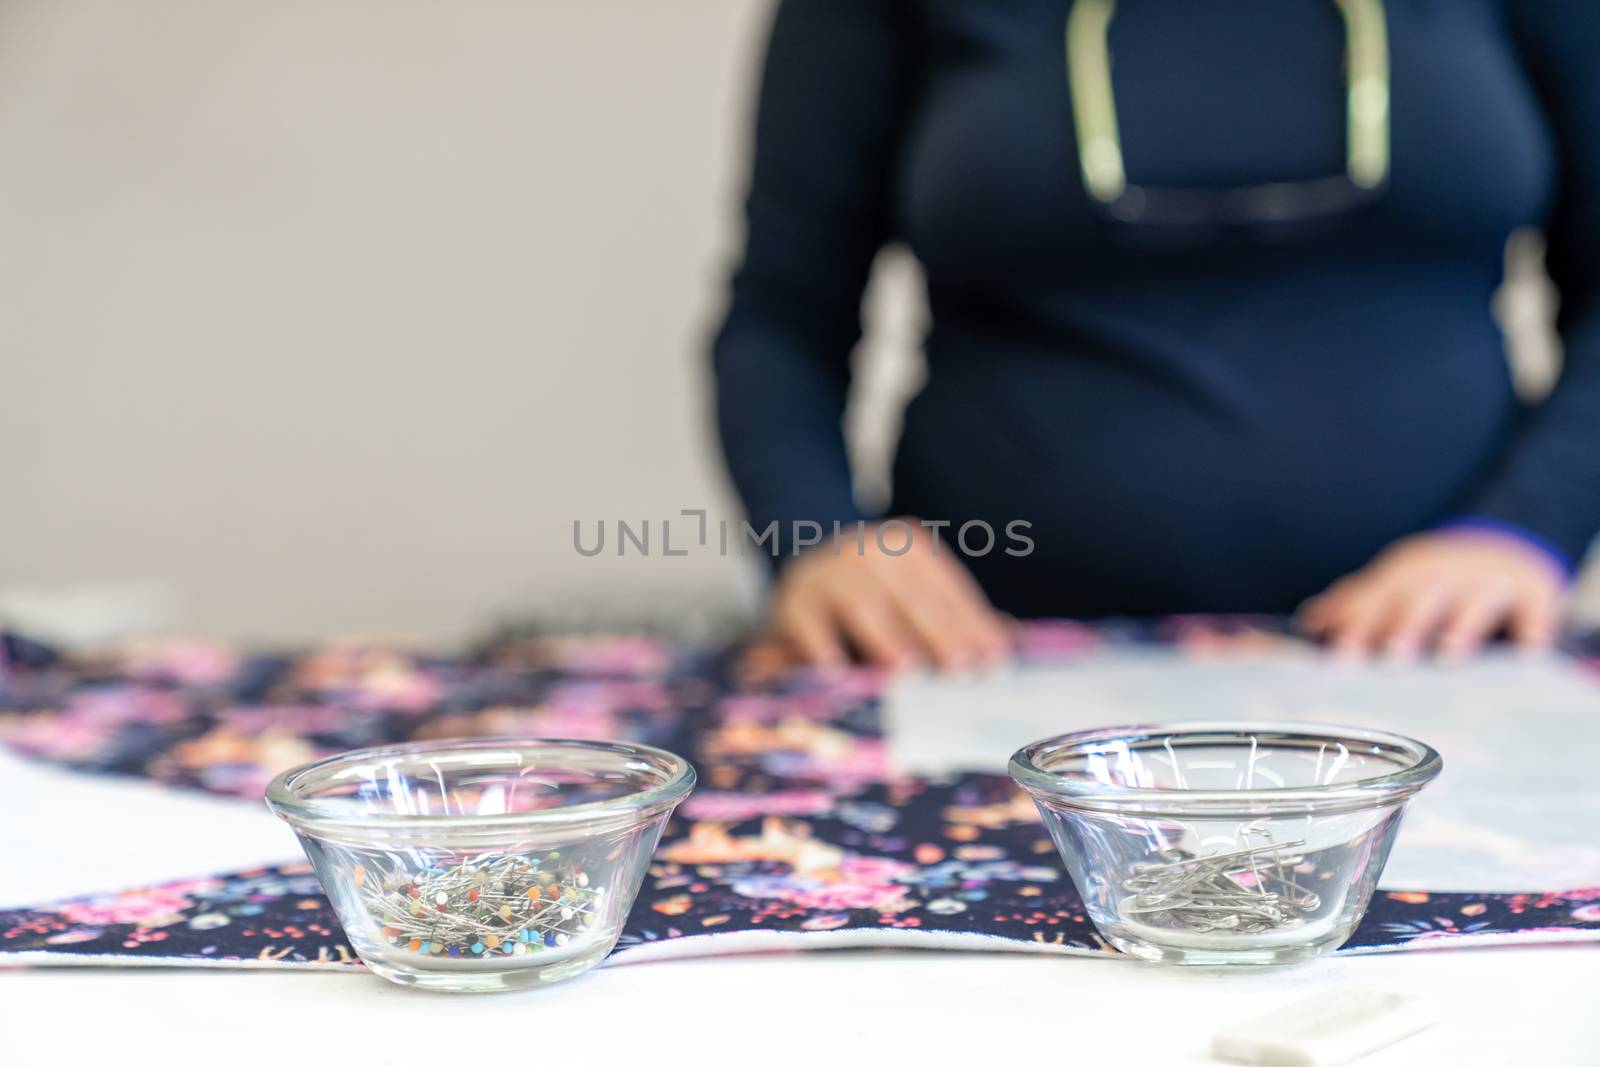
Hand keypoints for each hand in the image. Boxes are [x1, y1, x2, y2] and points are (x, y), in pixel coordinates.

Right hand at [765, 519, 1009, 670]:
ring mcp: (829, 573)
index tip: (995, 660)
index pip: (948, 589)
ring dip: (887, 638)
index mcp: (910, 549)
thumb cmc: (874, 594)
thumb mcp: (914, 595)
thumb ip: (957, 618)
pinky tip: (837, 672)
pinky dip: (822, 646)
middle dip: (939, 633)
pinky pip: (810, 624)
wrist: (803, 573)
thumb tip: (1008, 643)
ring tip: (908, 671)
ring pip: (864, 604)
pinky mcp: (793, 600)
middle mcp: (870, 551)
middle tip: (961, 668)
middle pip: (913, 596)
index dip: (973, 624)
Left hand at [1297, 529, 1568, 658]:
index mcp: (1401, 577)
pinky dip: (1534, 628)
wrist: (1501, 551)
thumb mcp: (1392, 588)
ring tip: (1448, 655)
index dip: (1358, 626)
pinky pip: (1535, 609)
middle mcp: (1442, 575)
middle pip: (1420, 596)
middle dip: (1404, 624)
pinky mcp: (1532, 593)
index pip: (1374, 599)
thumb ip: (1353, 606)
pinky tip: (1530, 651)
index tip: (1341, 656)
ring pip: (1474, 600)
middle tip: (1391, 657)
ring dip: (1461, 625)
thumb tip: (1307, 622)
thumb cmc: (1430, 585)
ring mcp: (1487, 581)